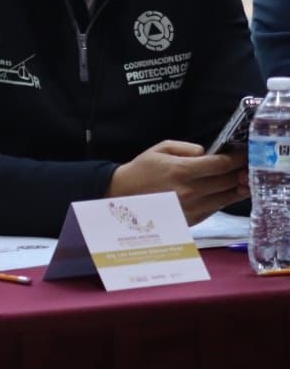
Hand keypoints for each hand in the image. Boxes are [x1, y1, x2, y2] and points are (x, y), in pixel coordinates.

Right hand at [108, 140, 248, 224]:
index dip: (237, 158)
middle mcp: (189, 191)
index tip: (243, 153)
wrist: (123, 195)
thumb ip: (187, 148)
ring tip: (239, 178)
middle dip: (240, 171)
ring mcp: (191, 208)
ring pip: (226, 197)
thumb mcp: (160, 149)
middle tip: (246, 165)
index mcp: (181, 170)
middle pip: (228, 181)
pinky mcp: (191, 219)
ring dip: (236, 187)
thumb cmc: (142, 170)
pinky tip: (223, 191)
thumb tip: (208, 153)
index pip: (220, 164)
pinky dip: (222, 198)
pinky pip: (216, 208)